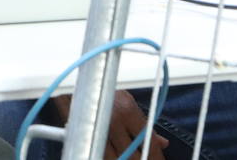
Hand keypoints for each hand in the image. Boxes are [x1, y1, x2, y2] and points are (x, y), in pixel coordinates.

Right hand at [51, 91, 166, 159]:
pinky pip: (99, 155)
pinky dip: (108, 158)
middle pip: (132, 155)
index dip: (156, 156)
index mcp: (128, 110)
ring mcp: (98, 129)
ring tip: (126, 158)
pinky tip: (114, 157)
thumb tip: (163, 143)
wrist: (73, 85)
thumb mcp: (127, 103)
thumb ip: (145, 124)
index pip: (148, 141)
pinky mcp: (85, 135)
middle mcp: (113, 120)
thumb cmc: (103, 92)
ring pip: (115, 159)